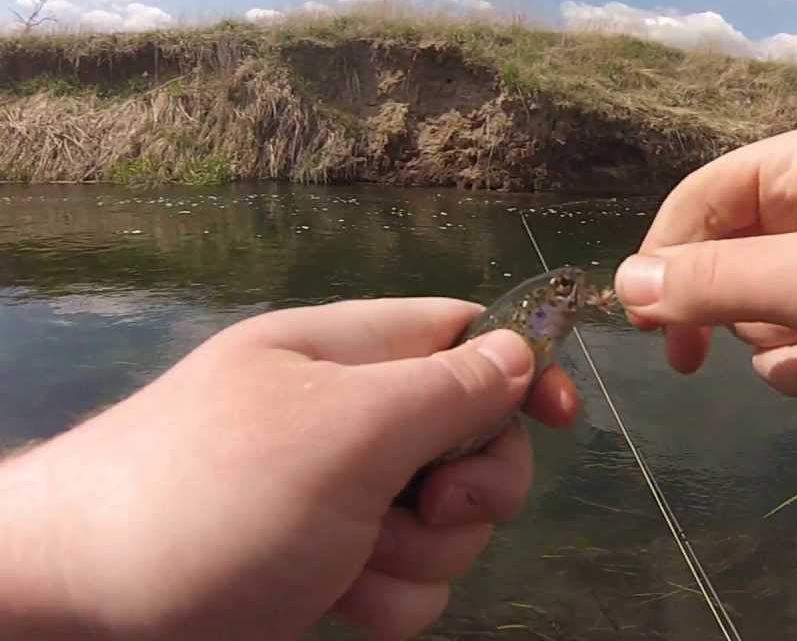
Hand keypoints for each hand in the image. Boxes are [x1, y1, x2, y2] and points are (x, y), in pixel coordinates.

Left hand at [0, 298, 580, 640]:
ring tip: (350, 563)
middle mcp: (353, 420)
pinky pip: (409, 578)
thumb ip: (444, 391)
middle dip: (470, 485)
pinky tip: (339, 604)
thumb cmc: (214, 499)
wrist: (83, 613)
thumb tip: (520, 353)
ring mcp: (342, 497)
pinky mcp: (330, 566)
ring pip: (449, 522)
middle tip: (424, 502)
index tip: (563, 420)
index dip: (525, 367)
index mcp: (351, 355)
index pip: (467, 334)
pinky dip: (388, 597)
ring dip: (422, 554)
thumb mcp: (342, 431)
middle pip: (475, 439)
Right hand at [614, 121, 796, 421]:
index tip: (639, 317)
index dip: (665, 254)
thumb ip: (720, 282)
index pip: (703, 198)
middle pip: (723, 256)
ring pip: (755, 308)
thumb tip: (623, 284)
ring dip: (769, 339)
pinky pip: (792, 342)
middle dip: (718, 307)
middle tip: (688, 359)